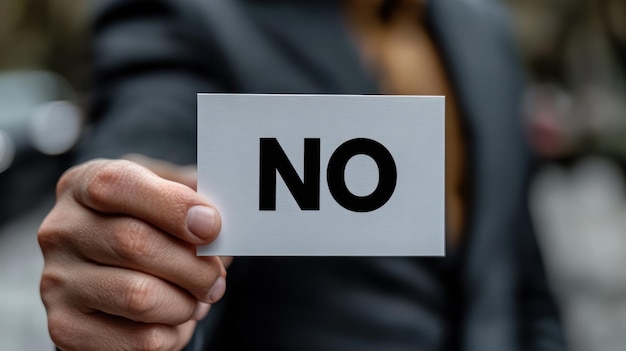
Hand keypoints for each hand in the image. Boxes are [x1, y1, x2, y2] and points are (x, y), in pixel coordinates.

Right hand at [38, 156, 225, 349]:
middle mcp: (61, 231)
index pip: (117, 184)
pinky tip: (173, 320)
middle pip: (134, 243)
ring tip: (196, 298)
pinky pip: (139, 339)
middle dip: (193, 265)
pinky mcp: (67, 329)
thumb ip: (190, 195)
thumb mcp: (164, 196)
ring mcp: (57, 282)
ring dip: (186, 303)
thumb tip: (214, 214)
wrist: (110, 279)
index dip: (172, 205)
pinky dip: (172, 333)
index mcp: (83, 185)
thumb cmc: (147, 228)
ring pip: (139, 296)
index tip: (211, 226)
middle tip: (216, 277)